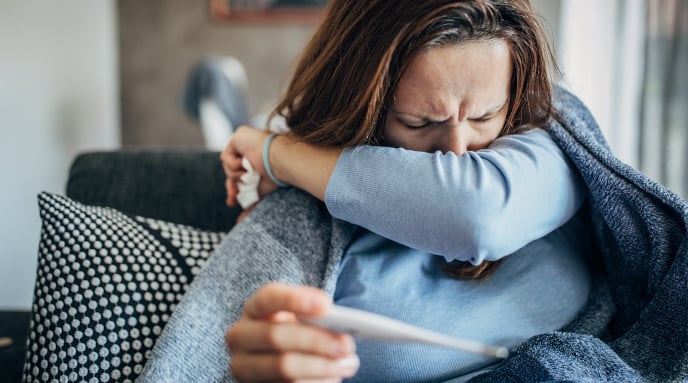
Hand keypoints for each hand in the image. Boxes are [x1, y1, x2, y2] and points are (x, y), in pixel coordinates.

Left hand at [220, 126, 279, 209]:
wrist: (280, 162)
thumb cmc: (276, 176)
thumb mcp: (260, 192)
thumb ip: (250, 203)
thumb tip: (239, 222)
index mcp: (257, 160)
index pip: (240, 174)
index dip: (234, 188)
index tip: (233, 202)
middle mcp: (251, 149)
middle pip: (231, 170)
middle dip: (231, 185)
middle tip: (232, 199)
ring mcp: (244, 141)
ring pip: (227, 165)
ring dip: (236, 175)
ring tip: (248, 175)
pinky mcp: (239, 136)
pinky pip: (226, 156)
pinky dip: (233, 165)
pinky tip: (245, 165)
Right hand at [225, 283, 358, 382]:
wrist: (276, 363)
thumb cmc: (295, 334)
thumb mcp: (300, 321)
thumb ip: (313, 318)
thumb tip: (338, 325)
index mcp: (253, 309)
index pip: (268, 298)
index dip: (295, 300)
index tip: (326, 306)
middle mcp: (240, 336)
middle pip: (276, 335)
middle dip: (316, 340)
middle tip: (346, 344)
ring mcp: (242, 366)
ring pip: (283, 366)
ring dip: (321, 366)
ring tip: (347, 364)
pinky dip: (316, 382)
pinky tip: (333, 378)